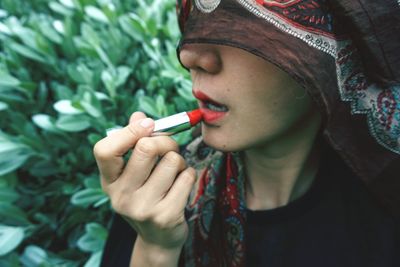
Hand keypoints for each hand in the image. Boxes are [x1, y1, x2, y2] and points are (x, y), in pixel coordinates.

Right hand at [93, 112, 195, 250]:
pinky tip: (180, 186)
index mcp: (109, 181)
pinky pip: (187, 176)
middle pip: (146, 147)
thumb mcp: (134, 173)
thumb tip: (139, 116)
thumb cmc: (147, 195)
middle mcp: (120, 196)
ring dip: (179, 161)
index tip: (148, 126)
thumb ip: (134, 142)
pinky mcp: (165, 215)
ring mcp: (142, 208)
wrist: (158, 238)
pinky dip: (188, 175)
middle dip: (166, 141)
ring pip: (172, 160)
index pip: (104, 150)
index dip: (128, 131)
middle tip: (170, 148)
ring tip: (174, 173)